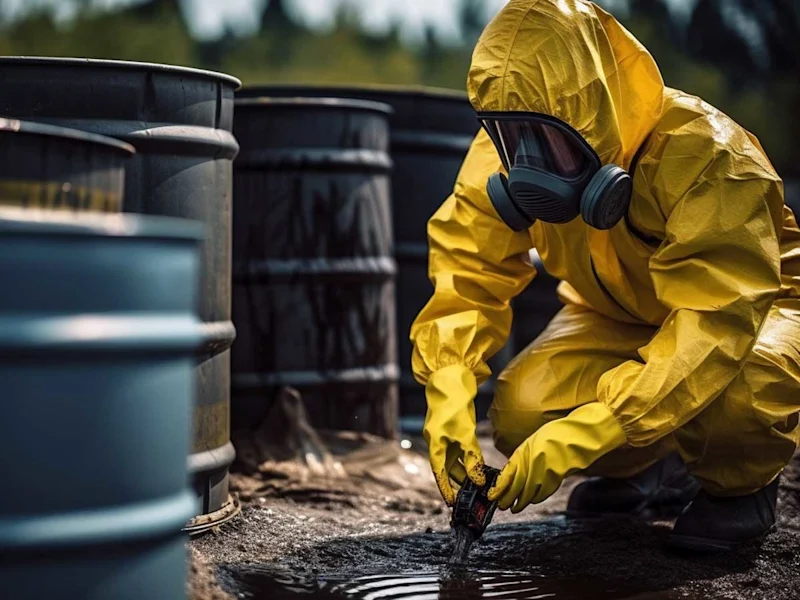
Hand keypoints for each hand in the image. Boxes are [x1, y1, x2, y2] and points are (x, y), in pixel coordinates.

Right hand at [424, 364, 485, 505]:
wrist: (451, 379)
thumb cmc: (455, 406)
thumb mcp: (465, 434)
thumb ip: (472, 458)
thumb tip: (478, 481)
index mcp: (434, 443)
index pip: (439, 472)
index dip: (445, 488)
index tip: (453, 503)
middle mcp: (437, 440)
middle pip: (447, 467)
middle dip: (459, 481)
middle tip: (474, 495)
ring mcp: (445, 434)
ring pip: (455, 458)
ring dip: (466, 469)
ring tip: (480, 482)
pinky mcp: (453, 427)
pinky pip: (460, 448)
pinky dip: (469, 457)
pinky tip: (481, 464)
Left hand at [488, 402, 625, 512]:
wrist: (580, 434)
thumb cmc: (556, 435)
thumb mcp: (533, 442)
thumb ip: (522, 457)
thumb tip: (511, 475)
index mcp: (524, 451)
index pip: (508, 474)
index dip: (500, 488)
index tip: (493, 496)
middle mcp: (533, 461)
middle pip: (517, 486)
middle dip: (508, 498)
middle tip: (502, 506)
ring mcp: (546, 470)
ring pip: (530, 492)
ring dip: (522, 501)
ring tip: (515, 507)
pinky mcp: (558, 477)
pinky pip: (544, 492)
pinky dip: (537, 497)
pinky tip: (532, 500)